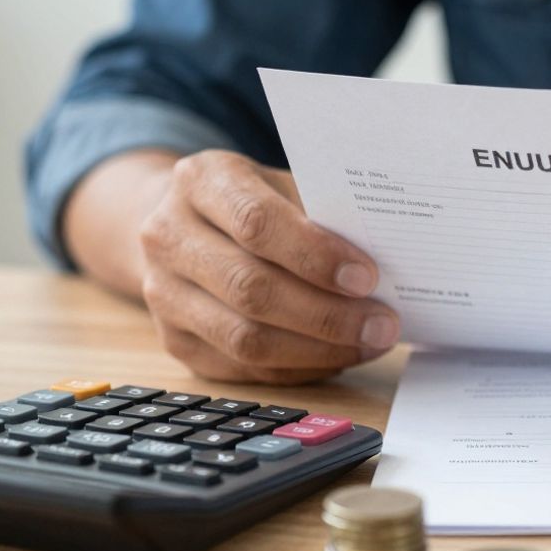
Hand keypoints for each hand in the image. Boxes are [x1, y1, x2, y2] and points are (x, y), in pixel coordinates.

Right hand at [138, 150, 399, 383]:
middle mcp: (168, 236)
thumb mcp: (282, 184)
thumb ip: (323, 213)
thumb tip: (387, 259)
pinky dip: (299, 368)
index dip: (315, 255)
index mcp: (199, 181)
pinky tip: (338, 357)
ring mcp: (162, 294)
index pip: (256, 223)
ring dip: (319, 349)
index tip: (368, 277)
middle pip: (251, 289)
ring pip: (245, 339)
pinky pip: (243, 369)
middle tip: (383, 323)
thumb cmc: (252, 201)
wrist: (181, 223)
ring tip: (370, 343)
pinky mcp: (174, 340)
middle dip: (327, 314)